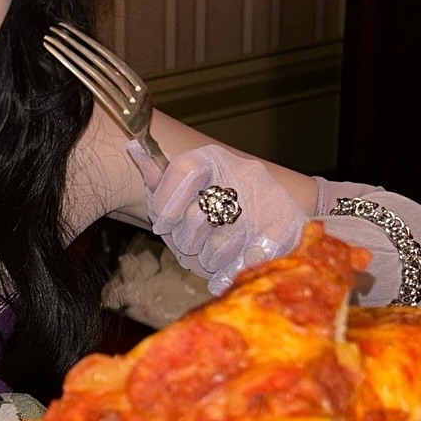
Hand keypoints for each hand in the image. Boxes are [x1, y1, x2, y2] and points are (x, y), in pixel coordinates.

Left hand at [129, 143, 306, 294]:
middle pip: (197, 214)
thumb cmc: (220, 210)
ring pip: (220, 243)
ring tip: (215, 254)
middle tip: (193, 244)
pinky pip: (247, 260)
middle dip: (187, 239)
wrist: (282, 217)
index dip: (167, 202)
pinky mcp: (286, 229)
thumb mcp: (187, 194)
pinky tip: (230, 269)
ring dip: (211, 259)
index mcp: (213, 158)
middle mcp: (242, 172)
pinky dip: (232, 272)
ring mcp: (267, 199)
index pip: (184, 169)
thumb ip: (161, 180)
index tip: (163, 224)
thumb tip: (134, 148)